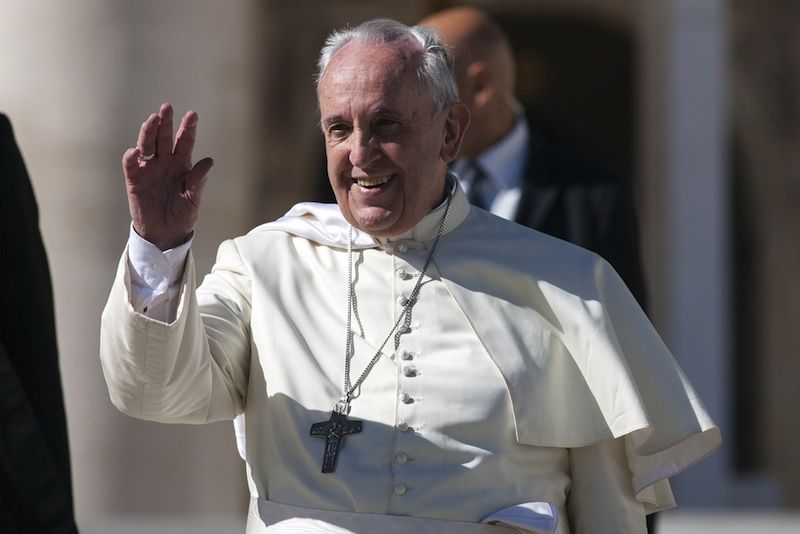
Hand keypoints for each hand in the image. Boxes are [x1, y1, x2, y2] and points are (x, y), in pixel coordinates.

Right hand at [123, 103, 213, 249]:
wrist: (166, 234)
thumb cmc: (182, 215)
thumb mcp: (194, 199)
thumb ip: (199, 181)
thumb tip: (209, 161)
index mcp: (182, 164)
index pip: (185, 141)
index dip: (188, 128)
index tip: (192, 114)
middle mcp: (164, 162)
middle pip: (164, 138)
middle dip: (165, 122)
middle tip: (167, 107)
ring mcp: (149, 169)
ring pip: (147, 145)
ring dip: (148, 132)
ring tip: (152, 120)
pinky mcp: (135, 180)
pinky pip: (132, 166)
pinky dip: (132, 158)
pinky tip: (136, 151)